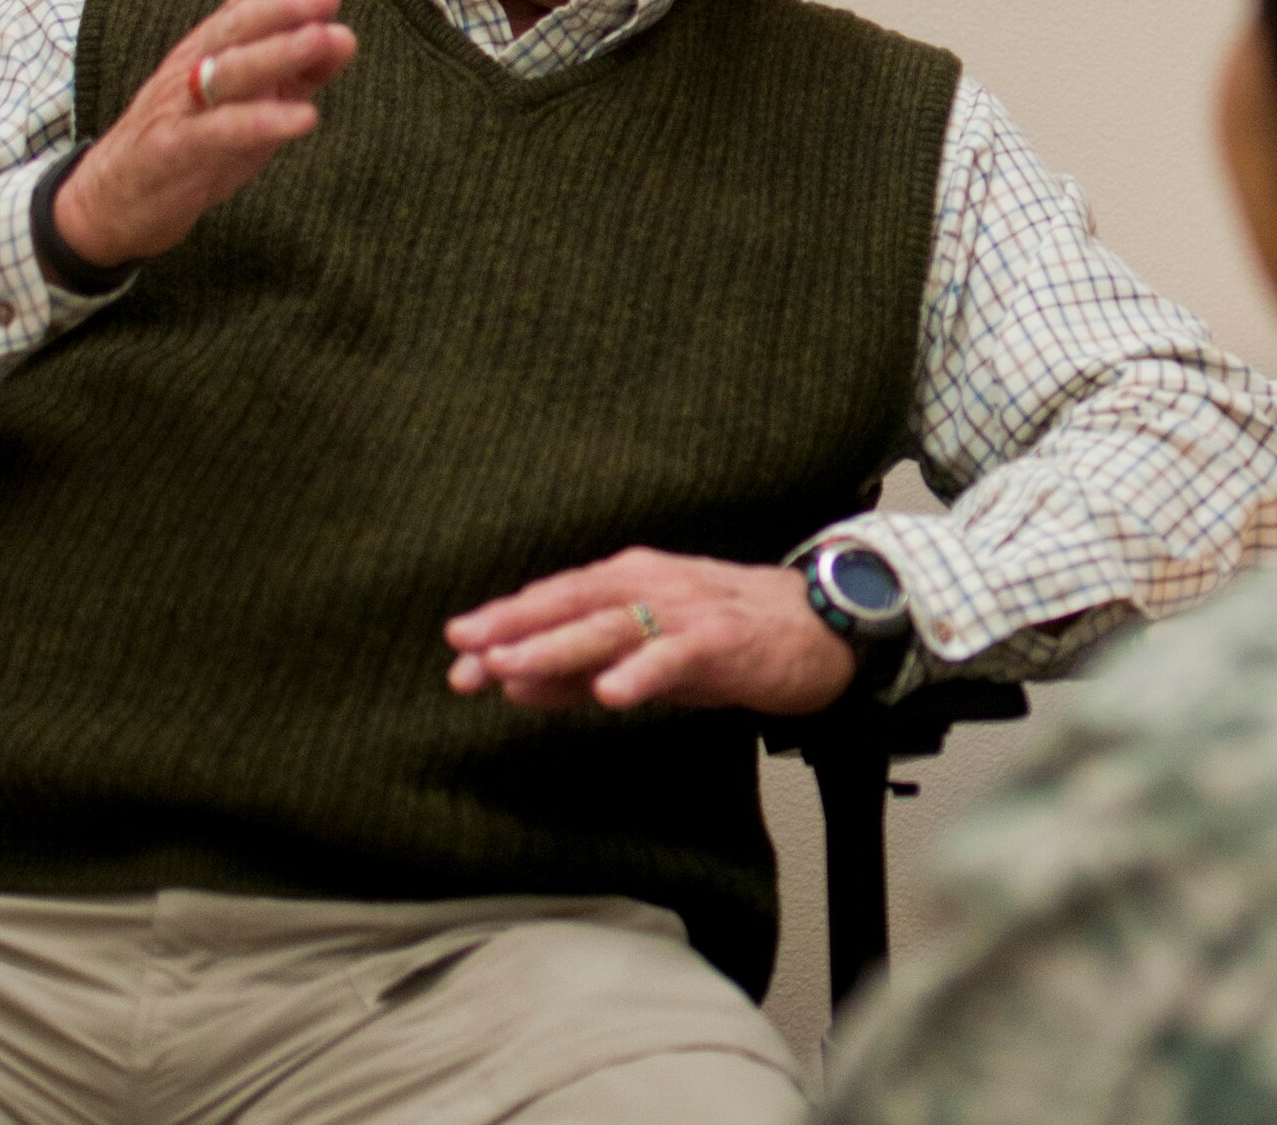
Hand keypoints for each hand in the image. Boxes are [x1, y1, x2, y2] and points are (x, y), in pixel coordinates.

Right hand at [53, 0, 356, 270]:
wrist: (116, 198)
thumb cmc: (194, 138)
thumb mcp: (252, 98)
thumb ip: (298, 68)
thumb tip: (344, 35)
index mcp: (213, 46)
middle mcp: (195, 64)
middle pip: (238, 25)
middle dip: (284, 3)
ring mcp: (182, 104)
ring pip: (231, 69)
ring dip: (279, 51)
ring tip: (324, 37)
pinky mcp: (174, 148)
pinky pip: (220, 130)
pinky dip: (262, 121)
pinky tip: (304, 117)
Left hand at [444, 547, 858, 715]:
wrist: (819, 624)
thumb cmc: (728, 638)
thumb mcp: (644, 655)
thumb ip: (577, 671)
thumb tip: (508, 685)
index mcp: (628, 582)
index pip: (554, 599)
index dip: (505, 623)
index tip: (457, 651)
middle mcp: (650, 586)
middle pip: (571, 604)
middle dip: (514, 628)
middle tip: (464, 652)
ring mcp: (685, 611)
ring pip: (611, 626)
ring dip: (557, 647)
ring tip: (509, 668)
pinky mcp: (722, 640)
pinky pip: (675, 657)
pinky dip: (641, 673)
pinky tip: (610, 694)